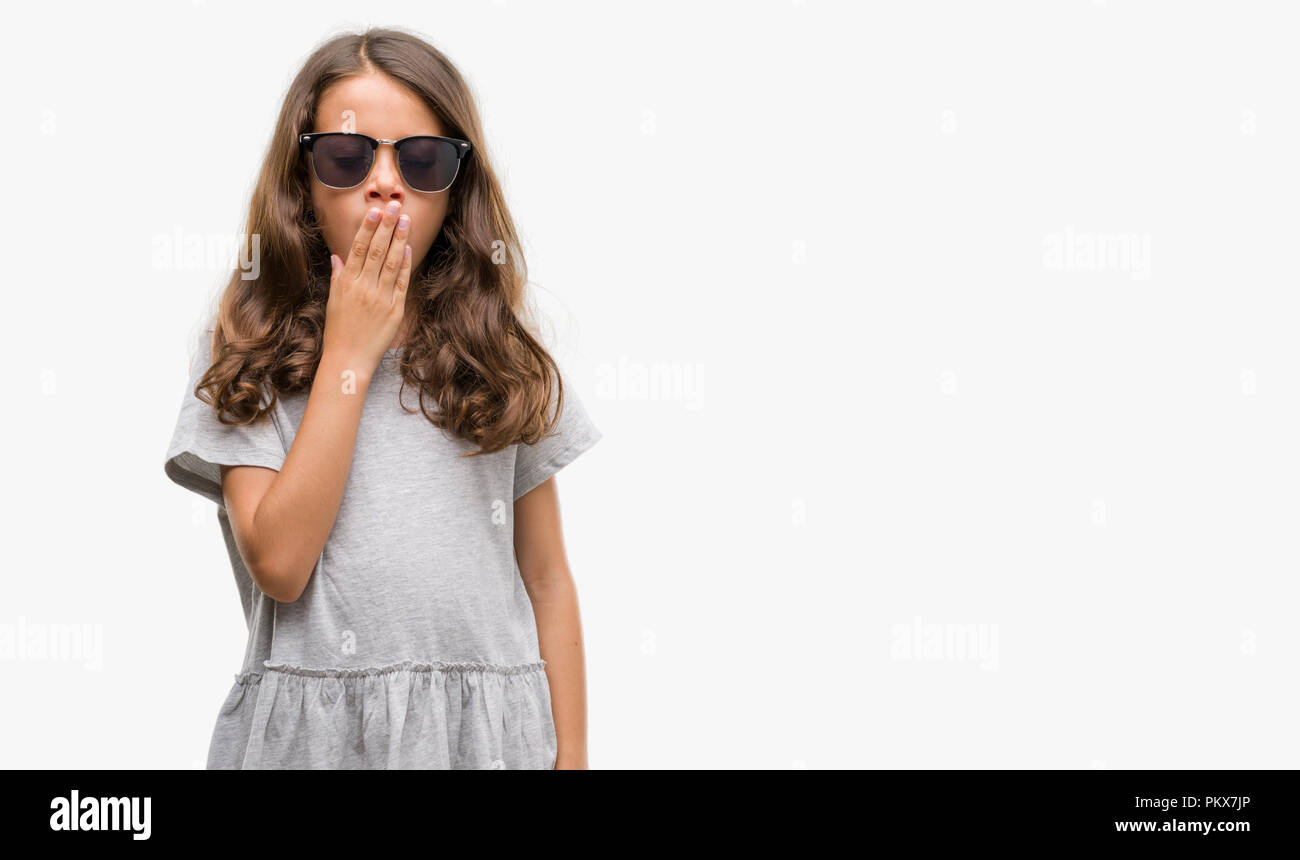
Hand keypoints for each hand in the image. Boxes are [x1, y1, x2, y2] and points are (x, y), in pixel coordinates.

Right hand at [322, 201, 412, 369]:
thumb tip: (338, 256)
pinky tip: (409, 249)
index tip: (375, 210)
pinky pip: (402, 283)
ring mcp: (381, 298)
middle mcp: (364, 287)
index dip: (368, 228)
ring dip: (400, 239)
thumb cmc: (338, 331)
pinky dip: (406, 265)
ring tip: (406, 220)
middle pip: (378, 250)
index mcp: (347, 283)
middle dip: (387, 226)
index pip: (359, 248)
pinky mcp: (395, 310)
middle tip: (395, 205)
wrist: (348, 360)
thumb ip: (338, 276)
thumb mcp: (333, 300)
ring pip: (392, 263)